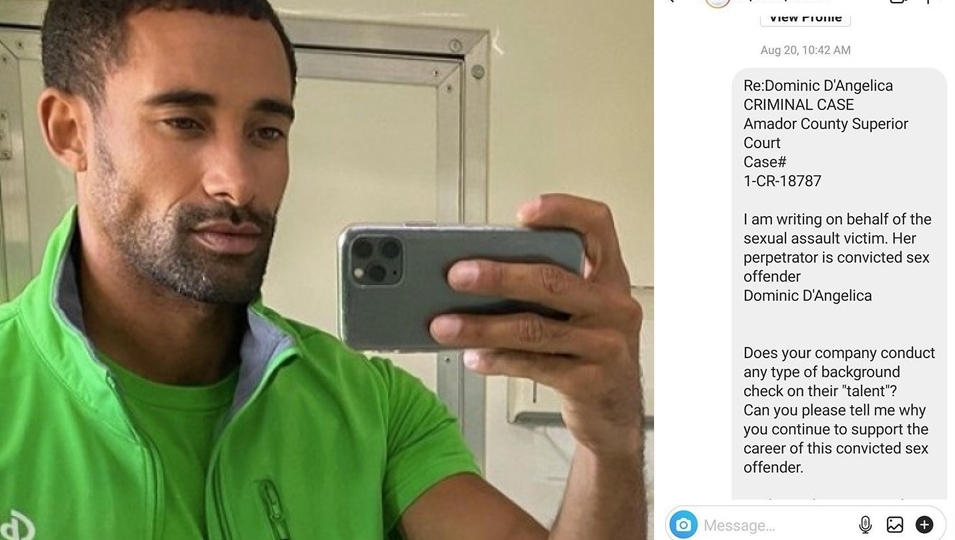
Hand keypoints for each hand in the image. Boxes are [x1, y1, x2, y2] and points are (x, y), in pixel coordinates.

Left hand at [430, 194, 643, 457]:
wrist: (616, 413)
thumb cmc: (588, 350)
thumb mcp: (579, 311)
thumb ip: (545, 288)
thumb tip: (475, 276)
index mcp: (609, 277)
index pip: (598, 226)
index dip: (564, 211)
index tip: (524, 212)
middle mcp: (614, 306)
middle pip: (552, 281)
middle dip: (498, 276)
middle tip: (456, 275)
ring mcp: (606, 345)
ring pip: (534, 328)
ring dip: (482, 326)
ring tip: (444, 325)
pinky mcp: (591, 381)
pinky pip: (534, 365)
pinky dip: (497, 359)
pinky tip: (473, 356)